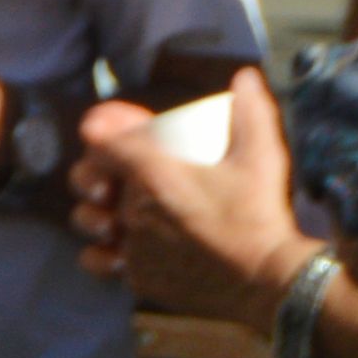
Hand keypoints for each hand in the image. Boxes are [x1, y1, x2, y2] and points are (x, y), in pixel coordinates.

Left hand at [71, 65, 302, 327]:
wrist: (270, 281)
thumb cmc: (262, 215)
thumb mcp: (262, 157)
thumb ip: (252, 112)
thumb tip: (245, 77)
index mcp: (154, 174)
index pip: (101, 141)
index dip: (102, 129)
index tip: (110, 129)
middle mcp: (132, 209)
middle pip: (87, 181)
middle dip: (94, 174)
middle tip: (116, 177)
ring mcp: (132, 245)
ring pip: (88, 223)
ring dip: (95, 214)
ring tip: (116, 213)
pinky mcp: (138, 277)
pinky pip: (102, 262)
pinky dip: (106, 254)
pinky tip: (120, 249)